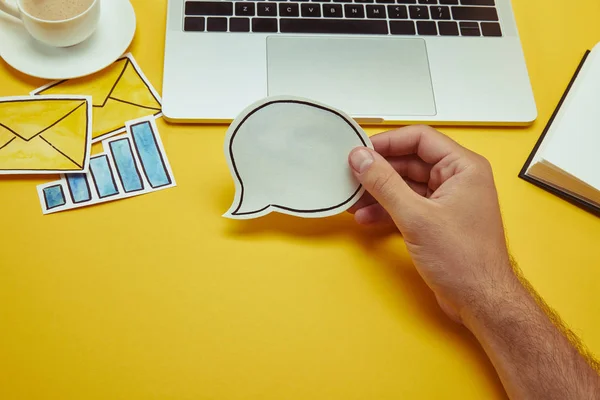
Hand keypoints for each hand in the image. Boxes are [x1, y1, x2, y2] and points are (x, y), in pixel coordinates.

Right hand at [348, 126, 516, 322]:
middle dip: (379, 170)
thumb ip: (385, 184)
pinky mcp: (437, 220)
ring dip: (379, 192)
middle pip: (410, 161)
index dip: (388, 142)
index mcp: (463, 167)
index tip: (361, 150)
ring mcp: (447, 200)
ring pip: (405, 184)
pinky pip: (407, 204)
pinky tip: (367, 217)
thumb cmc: (465, 261)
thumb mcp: (416, 217)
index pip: (420, 138)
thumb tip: (362, 158)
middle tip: (351, 174)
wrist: (480, 301)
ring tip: (353, 198)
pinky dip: (387, 209)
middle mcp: (458, 179)